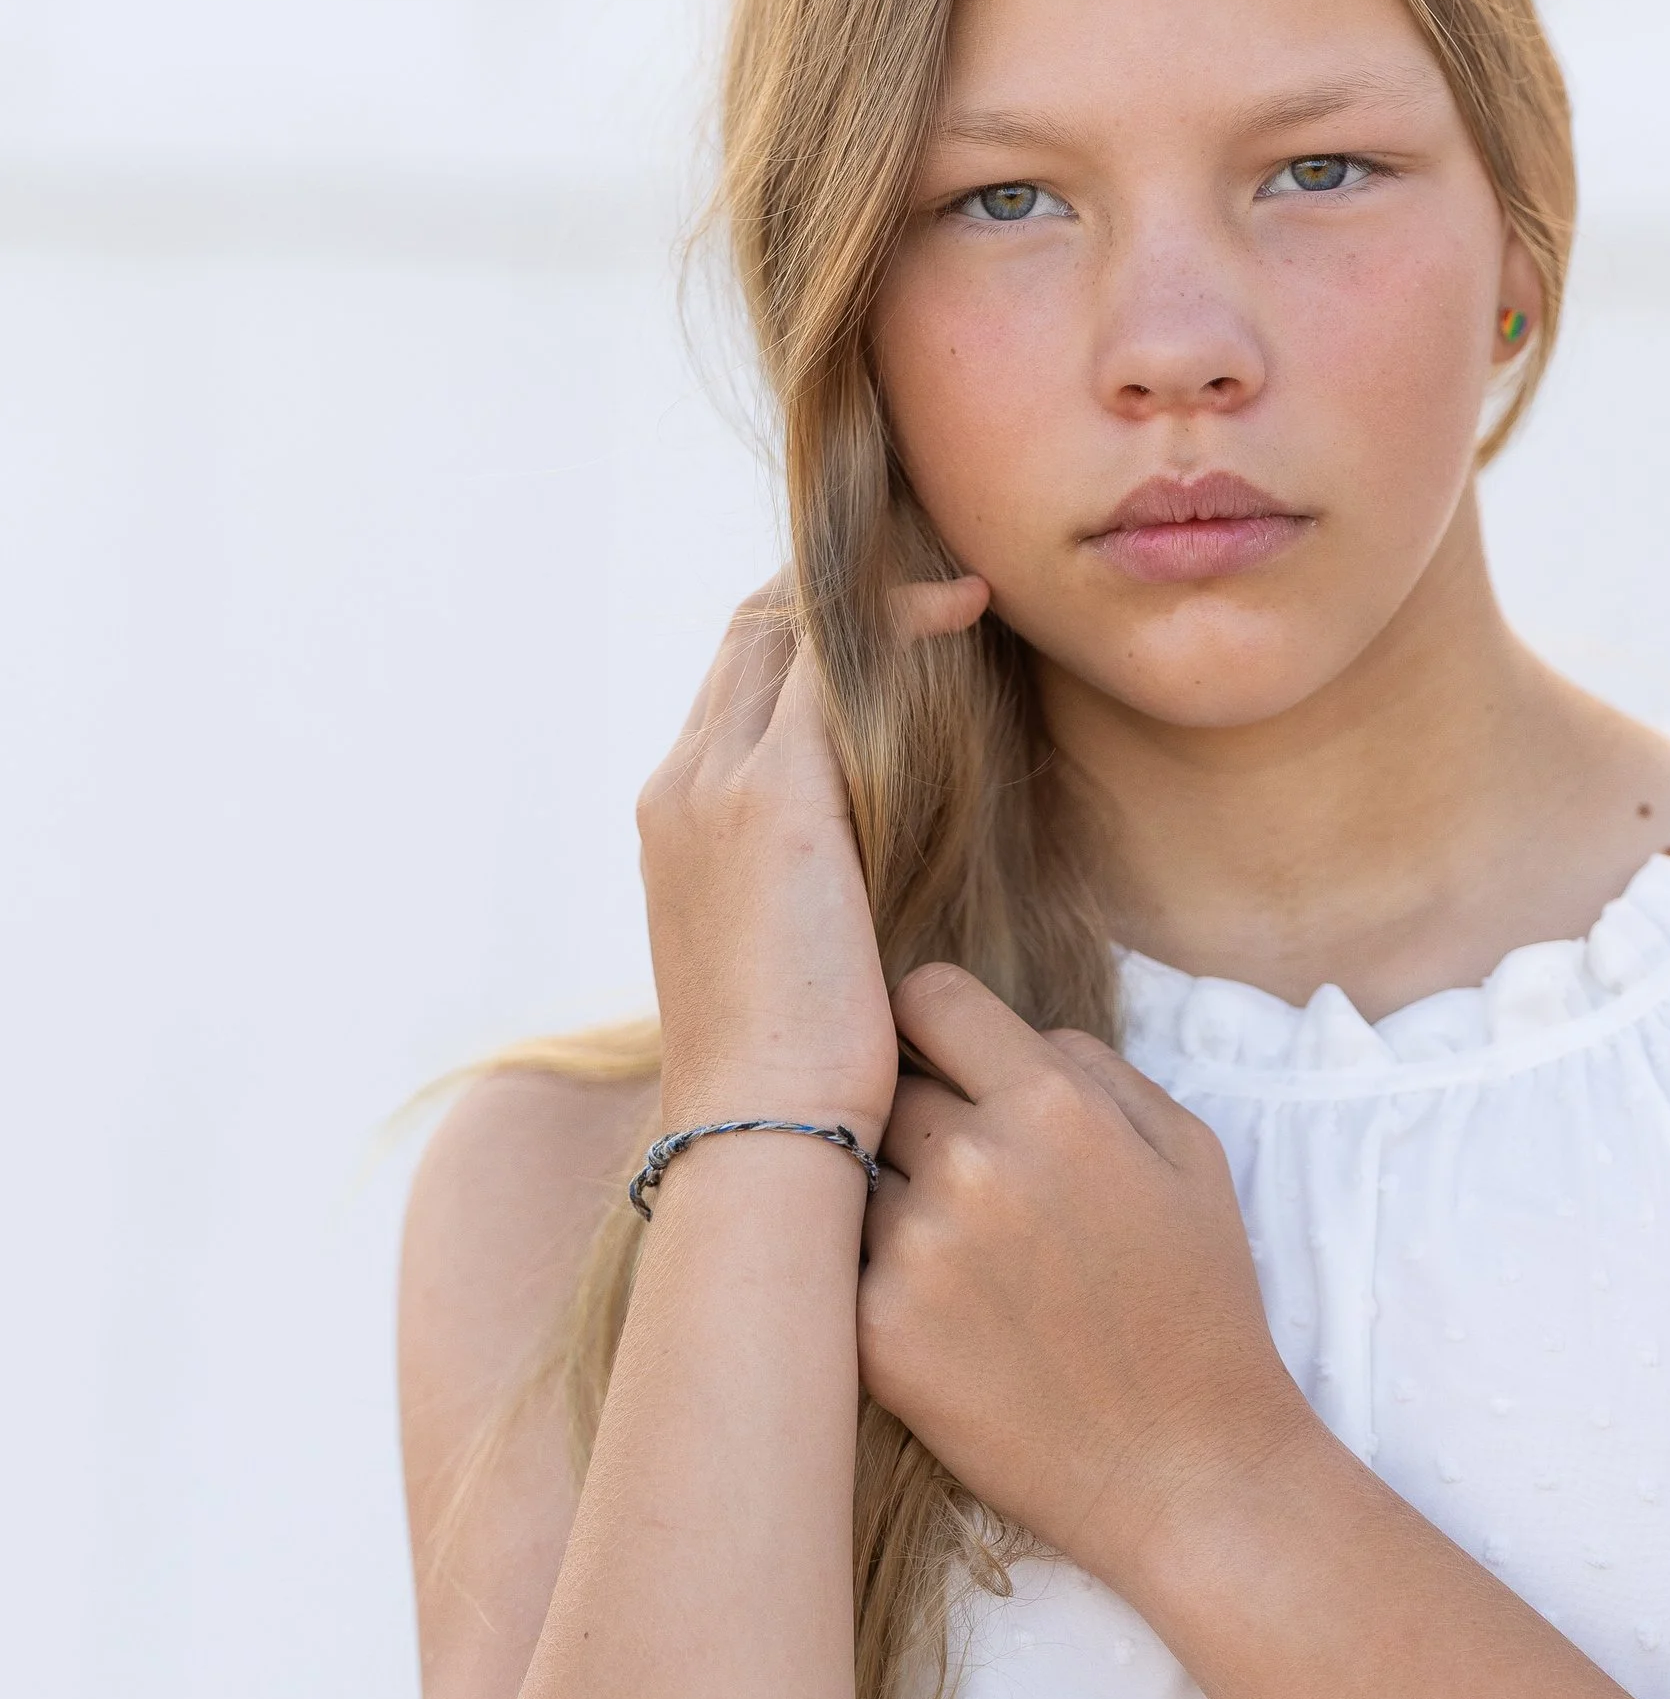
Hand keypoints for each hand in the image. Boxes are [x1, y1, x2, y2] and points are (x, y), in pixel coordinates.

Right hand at [637, 575, 985, 1131]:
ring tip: (960, 575)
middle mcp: (680, 785)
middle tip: (938, 566)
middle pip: (751, 631)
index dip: (810, 632)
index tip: (897, 614)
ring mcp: (714, 786)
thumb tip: (874, 882)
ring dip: (873, 588)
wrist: (762, 1132)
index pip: (735, 681)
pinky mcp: (773, 799)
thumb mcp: (789, 961)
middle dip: (838, 586)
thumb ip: (810, 892)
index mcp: (672, 821)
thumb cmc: (794, 1078)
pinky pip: (835, 661)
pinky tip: (967, 607)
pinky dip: (900, 617)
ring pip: (786, 627)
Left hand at [857, 968, 1316, 1593]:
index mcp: (1053, 1104)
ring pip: (853, 1176)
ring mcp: (913, 1251)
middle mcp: (972, 1163)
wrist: (1184, 1470)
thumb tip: (1012, 1035)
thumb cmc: (1199, 1306)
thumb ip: (1095, 1067)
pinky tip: (948, 1322)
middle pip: (881, 1087)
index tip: (939, 1060)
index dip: (931, 1025)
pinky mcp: (874, 1334)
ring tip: (967, 1266)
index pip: (925, 997)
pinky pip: (843, 1266)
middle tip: (967, 1181)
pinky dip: (879, 1280)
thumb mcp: (1191, 1154)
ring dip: (893, 1202)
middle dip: (916, 1118)